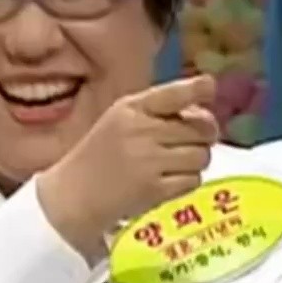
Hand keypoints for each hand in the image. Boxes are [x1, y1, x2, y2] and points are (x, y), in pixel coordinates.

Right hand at [38, 75, 218, 258]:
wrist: (72, 195)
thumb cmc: (102, 155)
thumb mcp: (121, 120)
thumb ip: (158, 112)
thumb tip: (207, 115)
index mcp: (131, 109)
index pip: (172, 94)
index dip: (195, 89)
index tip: (209, 87)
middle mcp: (140, 130)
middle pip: (200, 129)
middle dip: (203, 137)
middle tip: (190, 144)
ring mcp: (147, 161)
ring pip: (201, 155)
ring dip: (196, 162)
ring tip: (175, 165)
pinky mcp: (153, 190)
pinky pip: (193, 180)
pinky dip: (187, 181)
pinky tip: (168, 181)